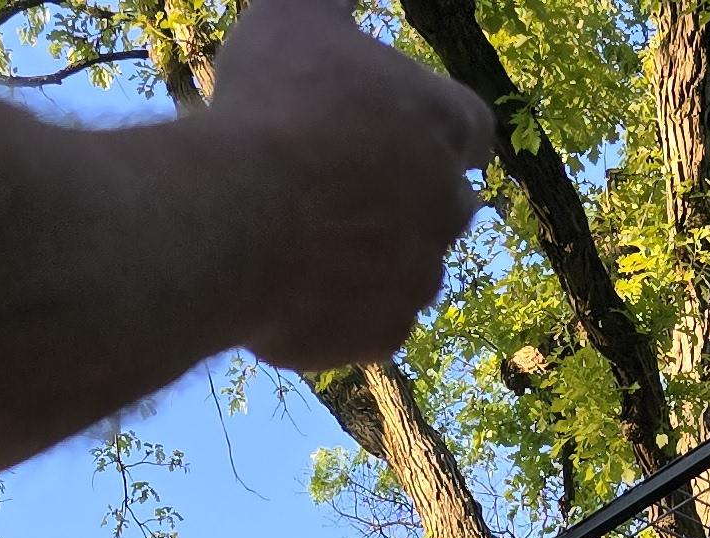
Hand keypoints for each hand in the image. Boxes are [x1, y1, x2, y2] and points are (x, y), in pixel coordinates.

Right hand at [205, 0, 492, 373]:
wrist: (238, 218)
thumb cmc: (270, 106)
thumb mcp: (295, 16)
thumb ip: (330, 1)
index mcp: (442, 123)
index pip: (471, 126)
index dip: (438, 130)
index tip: (409, 134)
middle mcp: (447, 204)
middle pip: (449, 203)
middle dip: (413, 198)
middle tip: (358, 192)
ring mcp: (420, 275)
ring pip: (414, 269)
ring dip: (380, 258)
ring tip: (319, 243)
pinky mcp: (386, 333)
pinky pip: (376, 322)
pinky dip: (347, 309)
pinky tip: (301, 288)